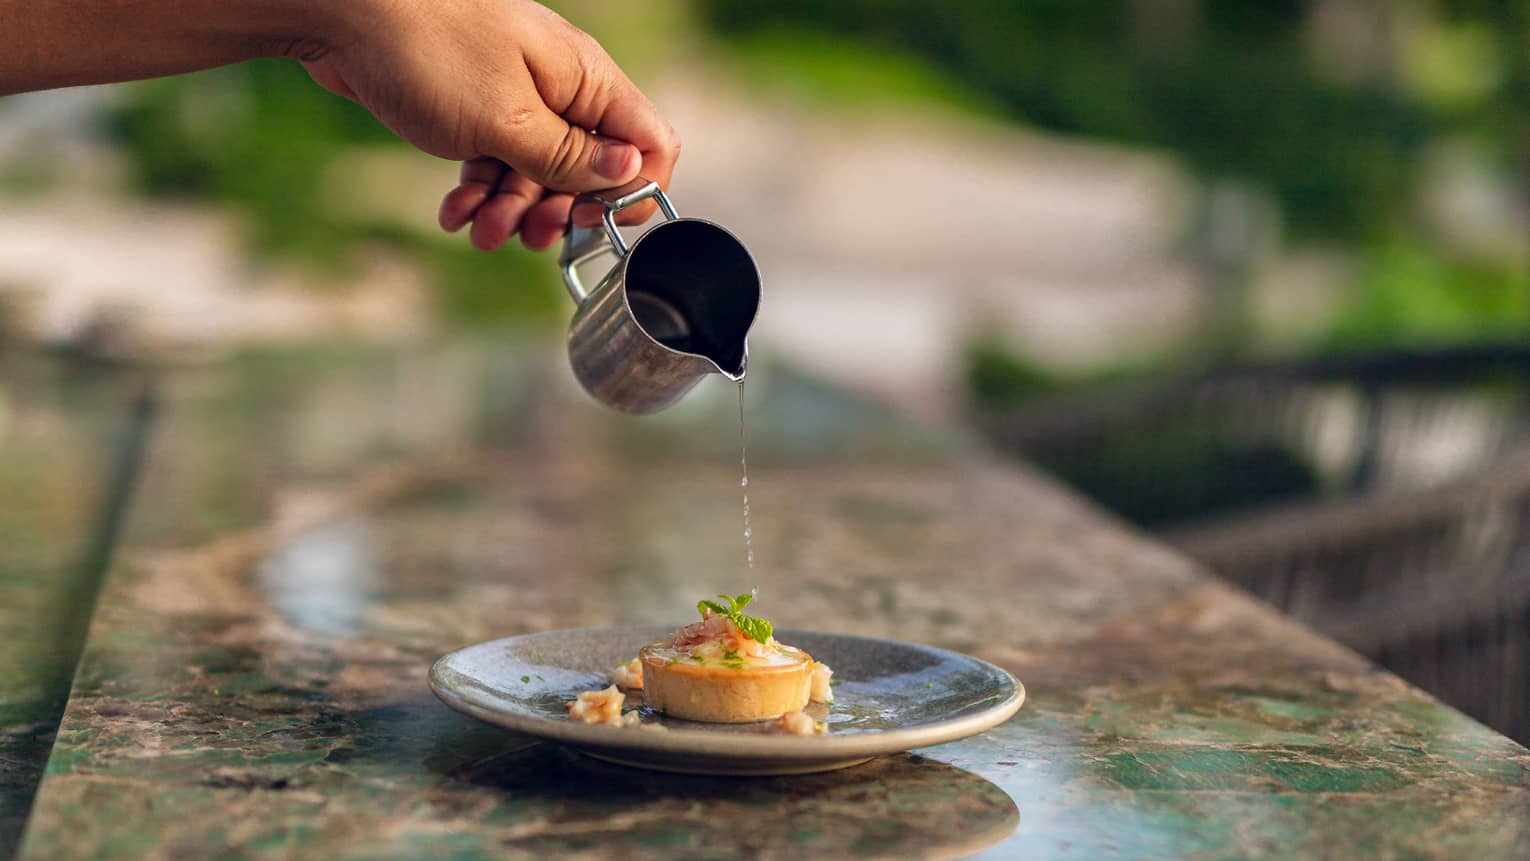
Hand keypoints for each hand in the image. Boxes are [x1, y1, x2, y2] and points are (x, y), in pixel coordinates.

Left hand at [295, 0, 679, 250]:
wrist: (343, 10)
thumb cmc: (427, 50)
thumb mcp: (507, 122)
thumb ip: (571, 156)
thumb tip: (631, 173)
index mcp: (586, 79)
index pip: (651, 141)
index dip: (634, 189)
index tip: (595, 220)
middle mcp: (561, 87)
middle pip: (589, 167)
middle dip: (557, 208)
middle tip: (526, 235)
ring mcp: (518, 95)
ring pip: (538, 171)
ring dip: (512, 208)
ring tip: (478, 230)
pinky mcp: (478, 107)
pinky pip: (497, 161)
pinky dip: (479, 190)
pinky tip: (454, 212)